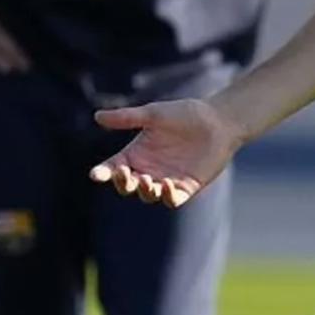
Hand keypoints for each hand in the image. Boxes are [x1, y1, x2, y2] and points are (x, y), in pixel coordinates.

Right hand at [89, 98, 243, 207]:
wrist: (218, 121)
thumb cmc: (185, 114)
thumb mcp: (154, 114)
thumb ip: (127, 117)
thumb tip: (97, 116)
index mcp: (136, 154)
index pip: (113, 168)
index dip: (102, 173)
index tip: (96, 174)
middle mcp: (148, 170)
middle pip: (127, 186)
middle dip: (122, 183)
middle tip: (125, 174)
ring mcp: (166, 180)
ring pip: (148, 195)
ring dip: (144, 190)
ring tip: (146, 180)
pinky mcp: (186, 187)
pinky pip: (172, 199)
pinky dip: (167, 196)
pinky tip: (166, 185)